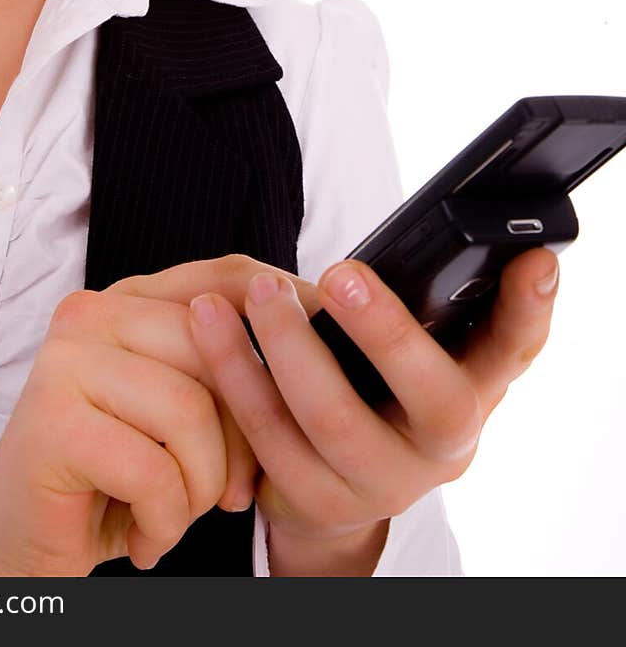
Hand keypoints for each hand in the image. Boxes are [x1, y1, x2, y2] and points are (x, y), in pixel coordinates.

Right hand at [0, 254, 313, 575]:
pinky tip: (145, 536)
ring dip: (200, 486)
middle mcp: (92, 313)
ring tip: (176, 513)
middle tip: (233, 494)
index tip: (331, 355)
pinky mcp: (52, 423)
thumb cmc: (115, 476)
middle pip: (214, 345)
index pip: (224, 278)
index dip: (283, 312)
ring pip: (189, 411)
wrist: (24, 544)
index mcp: (128, 299)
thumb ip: (226, 367)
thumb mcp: (182, 412)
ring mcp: (66, 362)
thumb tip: (319, 341)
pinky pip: (153, 471)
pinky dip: (165, 520)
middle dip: (243, 434)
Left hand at [185, 246, 560, 572]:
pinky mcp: (318, 501)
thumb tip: (430, 238)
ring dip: (288, 346)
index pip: (518, 348)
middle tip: (339, 272)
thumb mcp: (415, 350)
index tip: (530, 259)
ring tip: (255, 290)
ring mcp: (384, 483)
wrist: (333, 481)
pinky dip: (235, 374)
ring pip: (334, 418)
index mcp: (475, 391)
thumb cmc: (376, 385)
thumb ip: (430, 303)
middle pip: (433, 396)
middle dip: (386, 330)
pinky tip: (209, 325)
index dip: (530, 307)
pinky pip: (268, 434)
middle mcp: (445, 447)